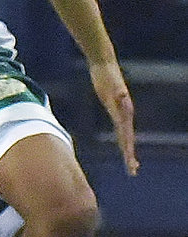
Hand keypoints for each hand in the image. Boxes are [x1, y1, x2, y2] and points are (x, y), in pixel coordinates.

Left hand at [90, 60, 137, 176]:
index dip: (128, 151)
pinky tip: (123, 142)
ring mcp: (121, 111)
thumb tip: (123, 96)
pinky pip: (120, 127)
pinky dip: (123, 137)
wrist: (103, 64)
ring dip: (128, 149)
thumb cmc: (105, 76)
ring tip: (131, 163)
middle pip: (128, 138)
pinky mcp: (115, 108)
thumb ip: (118, 93)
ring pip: (126, 134)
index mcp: (124, 112)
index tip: (130, 164)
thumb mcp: (110, 85)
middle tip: (132, 171)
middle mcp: (126, 113)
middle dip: (130, 155)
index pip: (127, 136)